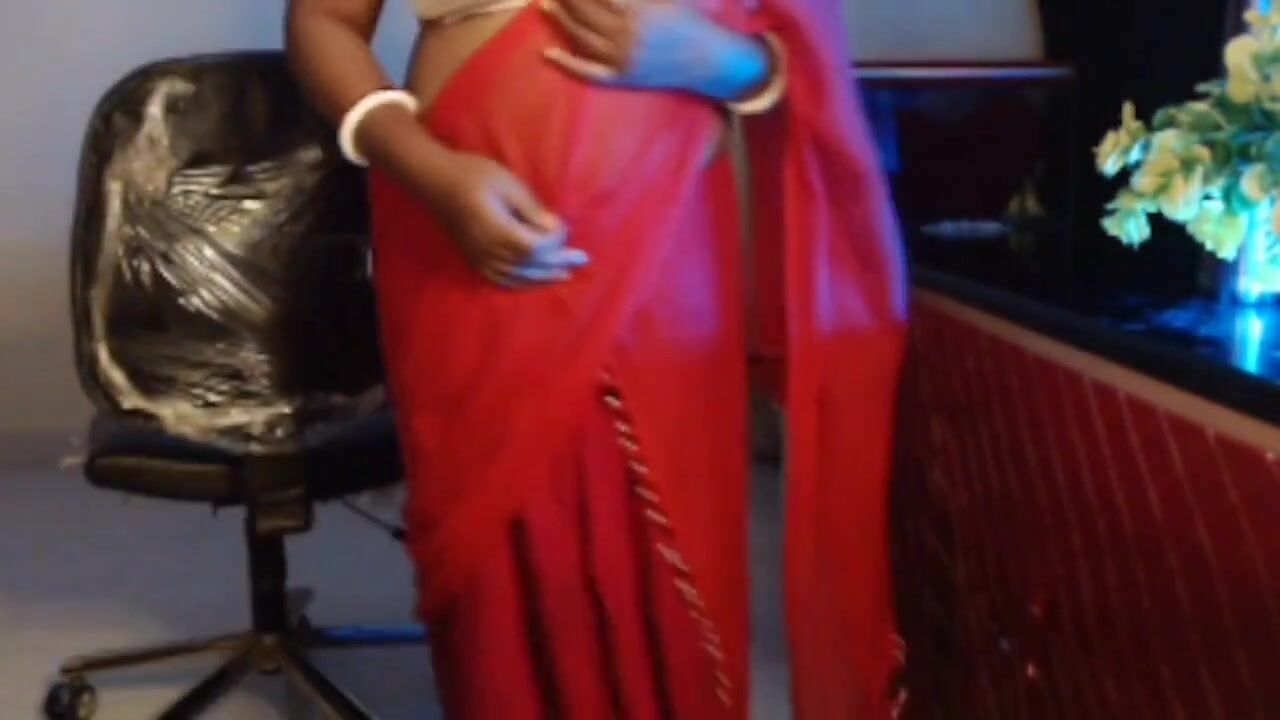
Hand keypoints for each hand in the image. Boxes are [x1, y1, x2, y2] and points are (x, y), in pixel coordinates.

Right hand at [431, 151, 587, 287]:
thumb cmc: (474, 174)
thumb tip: (554, 230)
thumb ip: (531, 210)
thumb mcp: (508, 184)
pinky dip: (520, 282)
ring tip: (564, 274)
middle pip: (530, 266)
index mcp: (497, 230)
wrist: (437, 181)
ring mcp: (479, 259)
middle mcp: (488, 251)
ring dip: (543, 277)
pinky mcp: (474, 260)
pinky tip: (533, 279)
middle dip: (558, 263)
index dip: (554, 243)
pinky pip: (500, 280)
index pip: (534, 248)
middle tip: (582, 260)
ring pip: (517, 277)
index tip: (564, 228)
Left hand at [541, 0, 769, 100]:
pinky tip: (547, 53)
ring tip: (545, 4)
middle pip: (584, 10)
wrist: (711, 59)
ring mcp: (622, 58)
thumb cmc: (692, 18)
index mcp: (640, 10)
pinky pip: (588, 72)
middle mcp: (627, 34)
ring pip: (581, 37)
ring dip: (560, 19)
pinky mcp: (622, 78)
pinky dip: (567, 63)